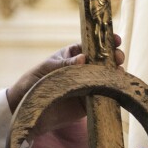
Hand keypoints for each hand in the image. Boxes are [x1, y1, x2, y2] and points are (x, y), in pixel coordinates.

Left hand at [5, 36, 124, 112]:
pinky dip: (111, 92)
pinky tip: (116, 88)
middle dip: (114, 57)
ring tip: (118, 72)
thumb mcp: (47, 68)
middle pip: (104, 61)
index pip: (93, 46)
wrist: (29, 107)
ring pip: (107, 78)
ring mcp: (88, 85)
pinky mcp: (89, 103)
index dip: (106, 41)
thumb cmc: (35, 81)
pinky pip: (103, 97)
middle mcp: (84, 69)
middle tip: (118, 57)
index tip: (116, 39)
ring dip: (115, 74)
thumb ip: (65, 63)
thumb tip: (82, 58)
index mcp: (74, 55)